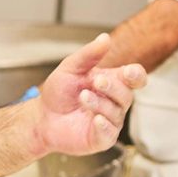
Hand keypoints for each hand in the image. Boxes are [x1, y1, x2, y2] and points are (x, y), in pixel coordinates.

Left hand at [34, 34, 145, 155]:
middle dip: (112, 87)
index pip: (136, 78)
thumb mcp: (70, 68)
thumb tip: (105, 38)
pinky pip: (110, 133)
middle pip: (127, 95)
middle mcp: (114, 102)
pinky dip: (104, 125)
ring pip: (116, 112)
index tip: (128, 73)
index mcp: (112, 82)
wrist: (41, 117)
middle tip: (95, 81)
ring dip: (99, 103)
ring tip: (82, 97)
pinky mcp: (101, 138)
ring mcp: (110, 121)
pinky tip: (95, 118)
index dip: (136, 76)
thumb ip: (89, 54)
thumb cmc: (58, 93)